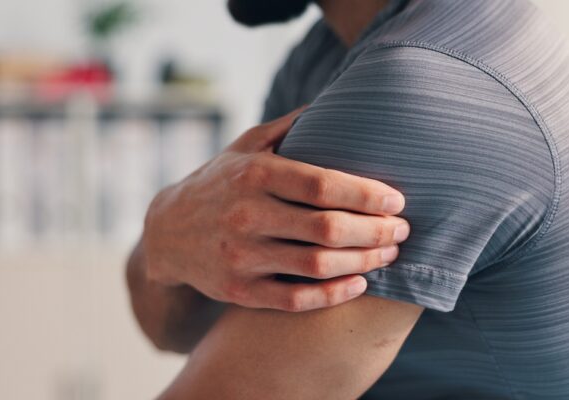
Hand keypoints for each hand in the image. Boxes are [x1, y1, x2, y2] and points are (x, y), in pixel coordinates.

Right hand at [142, 107, 409, 311]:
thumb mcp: (245, 145)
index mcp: (254, 174)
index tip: (397, 200)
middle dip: (375, 231)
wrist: (166, 232)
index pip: (322, 184)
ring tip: (388, 254)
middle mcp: (246, 215)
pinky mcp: (239, 291)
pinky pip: (297, 299)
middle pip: (327, 227)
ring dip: (364, 262)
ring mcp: (241, 256)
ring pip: (317, 265)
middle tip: (402, 230)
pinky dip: (334, 294)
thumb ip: (289, 127)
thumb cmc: (221, 182)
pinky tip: (359, 283)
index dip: (366, 194)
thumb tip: (337, 100)